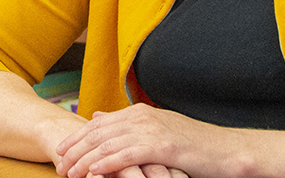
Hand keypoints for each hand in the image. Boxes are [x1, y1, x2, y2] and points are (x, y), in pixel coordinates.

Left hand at [54, 104, 237, 177]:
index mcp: (138, 112)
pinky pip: (126, 155)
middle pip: (97, 133)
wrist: (226, 150)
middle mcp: (141, 117)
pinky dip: (107, 164)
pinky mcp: (161, 146)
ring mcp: (151, 130)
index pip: (98, 124)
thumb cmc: (192, 145)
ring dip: (85, 160)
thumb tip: (97, 117)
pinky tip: (93, 173)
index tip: (61, 152)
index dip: (76, 139)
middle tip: (59, 166)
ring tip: (70, 173)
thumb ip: (126, 124)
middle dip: (75, 150)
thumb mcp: (155, 129)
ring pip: (107, 144)